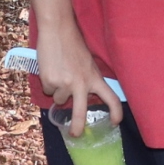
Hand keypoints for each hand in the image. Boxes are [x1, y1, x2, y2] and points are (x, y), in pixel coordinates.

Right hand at [36, 18, 123, 135]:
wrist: (58, 30)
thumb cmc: (73, 44)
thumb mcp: (88, 63)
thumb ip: (88, 79)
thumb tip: (84, 97)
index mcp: (95, 77)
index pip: (111, 98)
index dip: (116, 112)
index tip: (115, 122)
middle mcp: (81, 84)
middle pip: (80, 113)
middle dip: (77, 127)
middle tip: (75, 134)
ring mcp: (65, 84)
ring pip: (58, 99)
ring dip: (57, 90)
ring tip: (58, 71)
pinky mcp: (50, 81)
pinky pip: (47, 90)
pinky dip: (47, 82)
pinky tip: (50, 68)